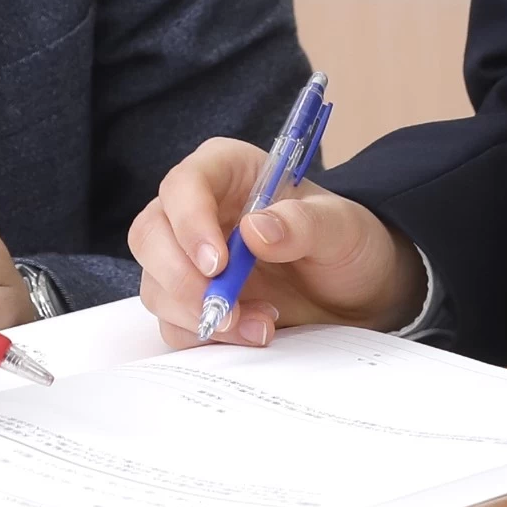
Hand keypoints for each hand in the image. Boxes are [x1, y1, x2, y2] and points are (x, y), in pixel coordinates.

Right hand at [127, 138, 425, 347]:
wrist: (355, 291)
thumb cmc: (346, 243)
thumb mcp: (341, 227)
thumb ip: (303, 223)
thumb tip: (255, 230)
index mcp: (228, 171)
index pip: (184, 184)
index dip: (189, 222)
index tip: (218, 264)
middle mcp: (198, 211)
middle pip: (150, 234)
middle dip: (180, 277)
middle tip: (225, 306)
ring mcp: (191, 259)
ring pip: (156, 283)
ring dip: (197, 312)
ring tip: (261, 323)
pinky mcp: (195, 301)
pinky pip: (173, 322)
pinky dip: (205, 335)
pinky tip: (253, 331)